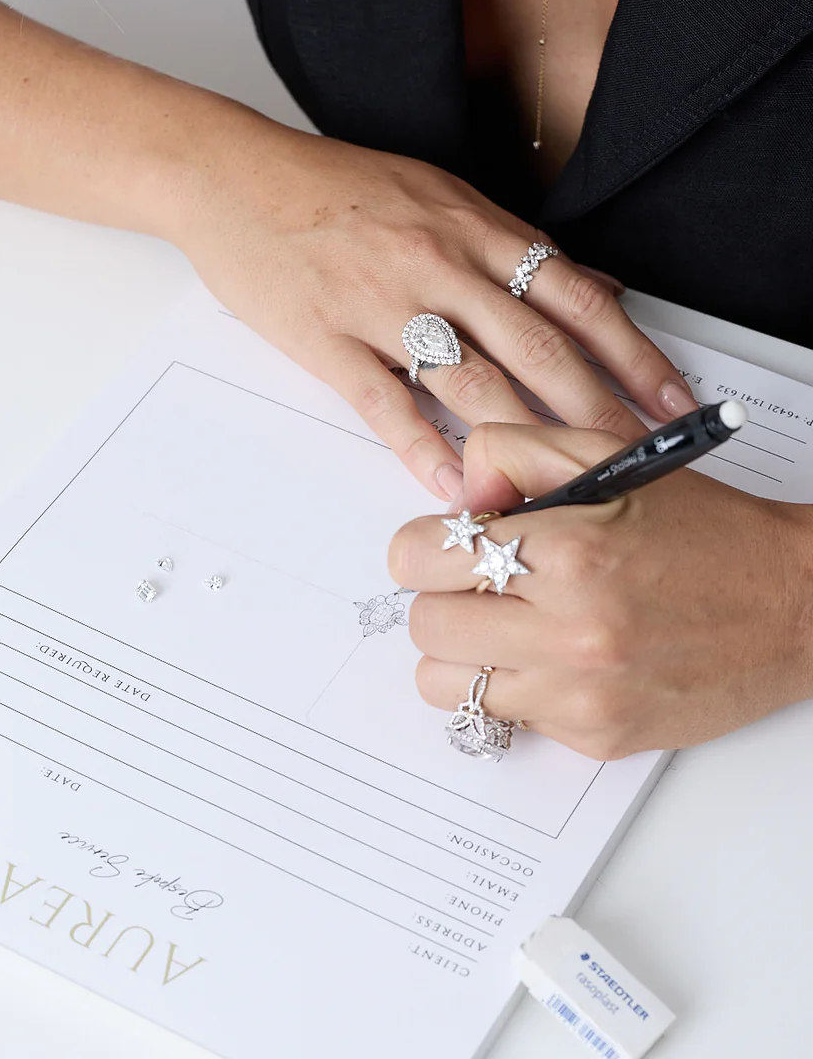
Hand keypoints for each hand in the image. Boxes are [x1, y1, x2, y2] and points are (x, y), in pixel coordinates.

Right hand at [176, 123, 697, 498]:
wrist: (232, 177)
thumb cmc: (329, 186)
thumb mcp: (434, 193)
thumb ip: (508, 243)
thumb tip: (584, 279)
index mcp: (472, 226)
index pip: (576, 297)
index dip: (632, 353)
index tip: (670, 400)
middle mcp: (440, 263)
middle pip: (538, 348)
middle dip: (597, 412)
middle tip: (636, 461)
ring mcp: (382, 303)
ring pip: (472, 381)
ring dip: (525, 440)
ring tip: (565, 490)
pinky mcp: (327, 339)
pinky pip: (385, 402)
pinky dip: (422, 448)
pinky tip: (453, 484)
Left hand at [387, 423, 812, 757]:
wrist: (795, 607)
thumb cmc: (703, 532)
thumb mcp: (605, 458)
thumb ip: (510, 455)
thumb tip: (453, 500)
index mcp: (568, 551)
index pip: (418, 559)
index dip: (422, 546)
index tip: (443, 546)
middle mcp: (571, 631)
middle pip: (423, 626)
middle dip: (440, 598)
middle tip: (479, 585)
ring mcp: (581, 695)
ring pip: (443, 684)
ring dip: (462, 653)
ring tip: (506, 626)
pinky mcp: (596, 738)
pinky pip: (505, 717)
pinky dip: (515, 687)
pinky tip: (556, 657)